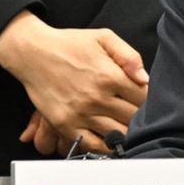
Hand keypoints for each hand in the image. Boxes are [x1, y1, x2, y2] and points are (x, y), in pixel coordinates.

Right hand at [0, 10, 148, 154]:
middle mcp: (97, 97)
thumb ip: (129, 56)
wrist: (33, 53)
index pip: (143, 97)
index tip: (147, 99)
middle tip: (141, 115)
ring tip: (129, 127)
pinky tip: (111, 141)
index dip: (150, 99)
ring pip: (116, 134)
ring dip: (127, 132)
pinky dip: (105, 147)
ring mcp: (80, 114)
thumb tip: (145, 79)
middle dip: (140, 117)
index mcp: (110, 75)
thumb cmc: (70, 44)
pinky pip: (92, 145)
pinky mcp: (65, 125)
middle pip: (132, 118)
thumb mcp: (104, 38)